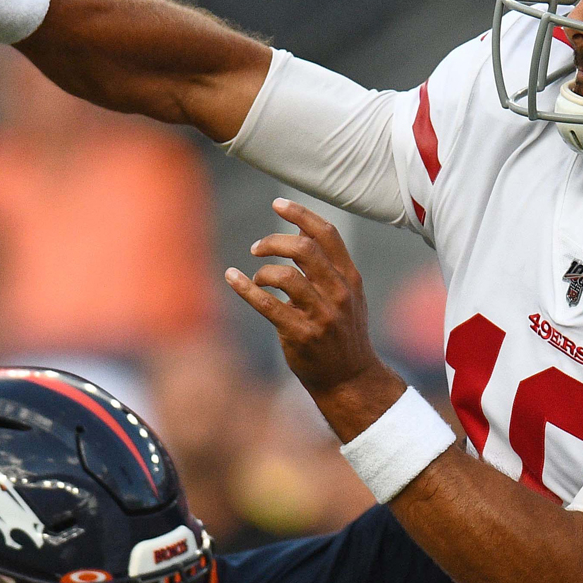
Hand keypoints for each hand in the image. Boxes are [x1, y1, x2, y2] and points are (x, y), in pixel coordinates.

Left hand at [226, 199, 398, 411]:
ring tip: (257, 278)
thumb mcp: (347, 295)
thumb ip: (328, 265)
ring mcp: (321, 315)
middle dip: (274, 242)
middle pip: (303, 249)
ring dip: (262, 271)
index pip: (326, 234)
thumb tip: (300, 230)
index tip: (277, 204)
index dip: (300, 214)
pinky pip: (267, 304)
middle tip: (257, 248)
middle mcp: (338, 293)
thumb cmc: (343, 333)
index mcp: (349, 278)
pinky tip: (232, 278)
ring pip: (284, 276)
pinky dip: (245, 287)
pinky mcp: (301, 334)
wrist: (350, 378)